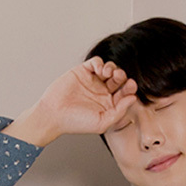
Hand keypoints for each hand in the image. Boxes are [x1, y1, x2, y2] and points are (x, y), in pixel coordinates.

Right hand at [8, 57, 137, 151]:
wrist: (53, 114)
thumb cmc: (75, 123)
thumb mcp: (102, 123)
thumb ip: (119, 111)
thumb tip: (133, 99)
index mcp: (108, 104)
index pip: (124, 93)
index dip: (129, 88)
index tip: (131, 86)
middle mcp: (101, 91)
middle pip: (118, 79)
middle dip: (122, 76)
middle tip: (121, 77)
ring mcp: (92, 81)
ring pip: (109, 69)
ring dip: (113, 68)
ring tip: (109, 73)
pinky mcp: (82, 71)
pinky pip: (96, 62)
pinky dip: (100, 63)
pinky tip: (100, 70)